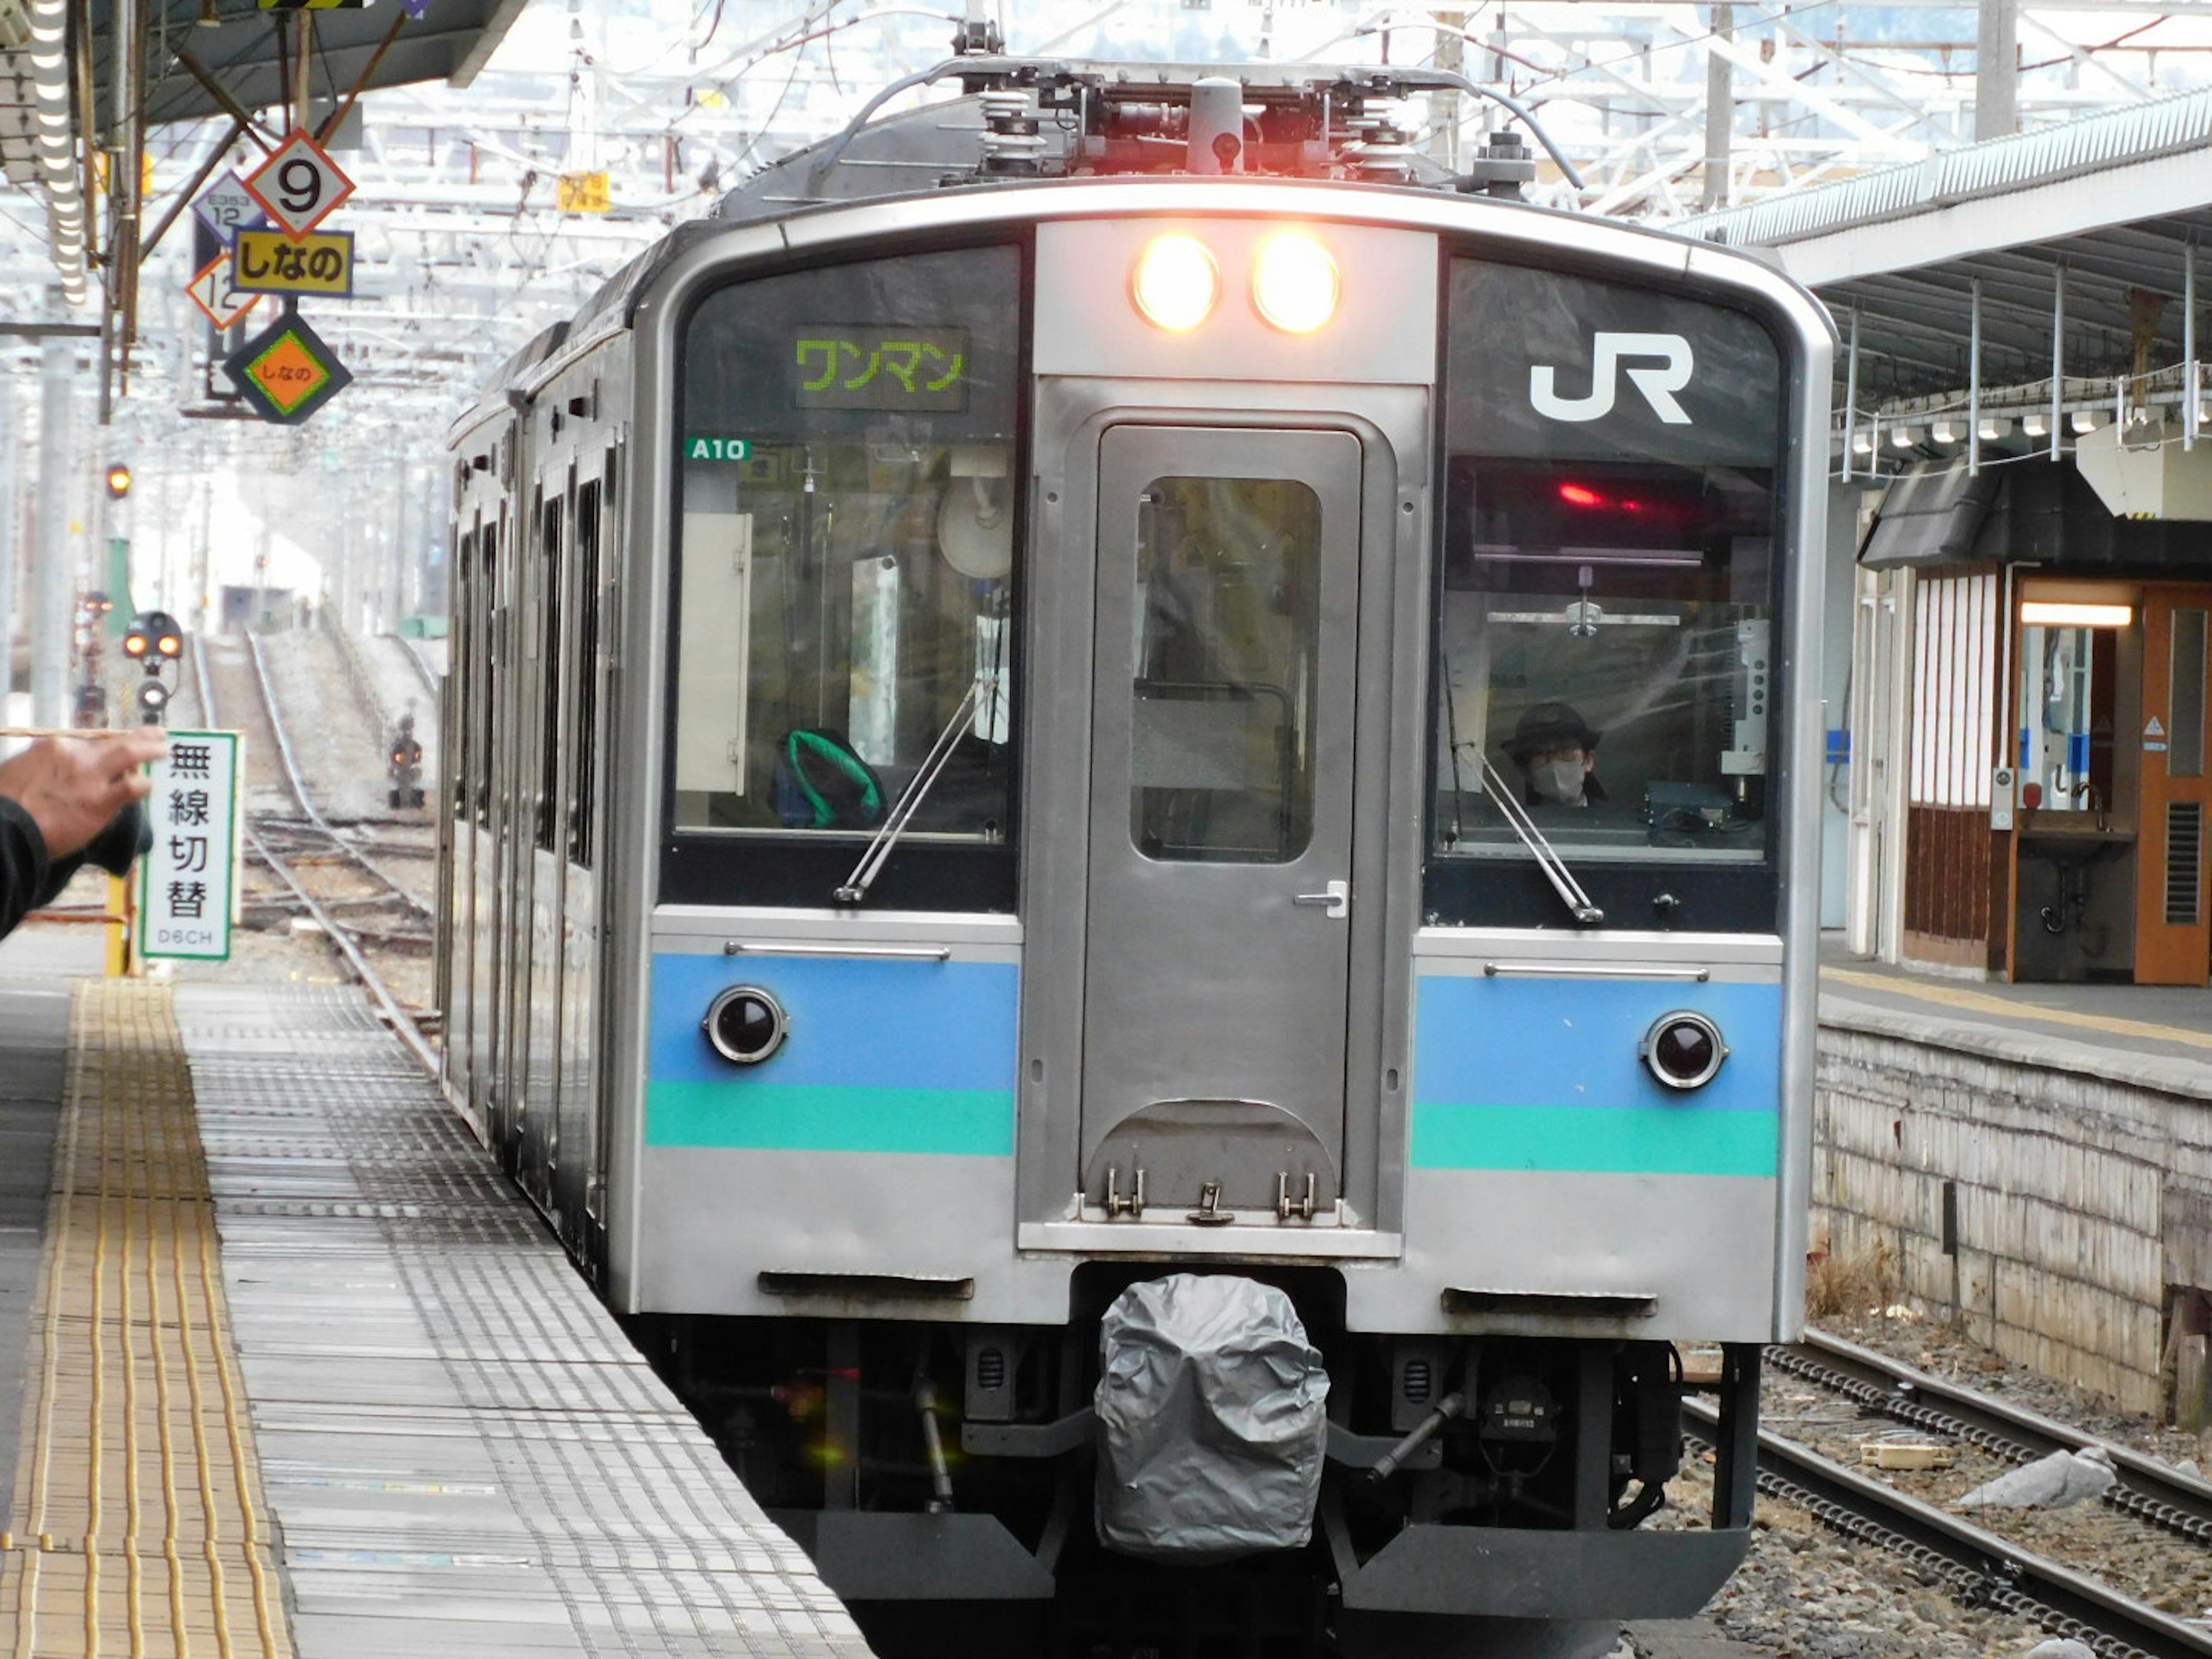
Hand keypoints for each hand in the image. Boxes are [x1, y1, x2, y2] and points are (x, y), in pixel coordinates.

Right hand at [0, 730, 168, 861]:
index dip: (111, 743)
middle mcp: (75, 756)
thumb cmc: (8, 804)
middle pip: (116, 741)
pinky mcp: (99, 802)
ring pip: (130, 754)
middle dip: (142, 736)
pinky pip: (131, 788)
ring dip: (151, 750)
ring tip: (164, 751)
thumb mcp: (21, 771)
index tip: (122, 742)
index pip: (92, 741)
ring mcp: (89, 778)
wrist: (5, 828)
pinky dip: (144, 785)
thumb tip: (58, 771)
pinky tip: (150, 785)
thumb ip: (46, 767)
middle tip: (159, 734)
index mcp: (55, 747)